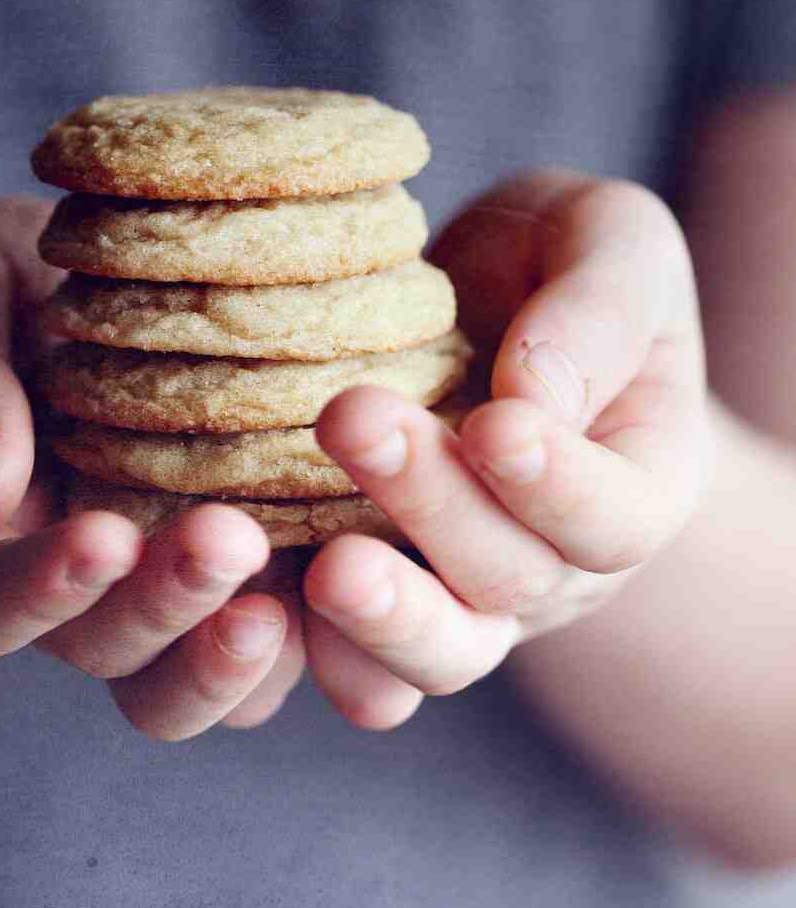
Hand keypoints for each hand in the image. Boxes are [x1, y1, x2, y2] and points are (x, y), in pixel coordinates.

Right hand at [0, 198, 304, 738]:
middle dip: (165, 609)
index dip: (40, 588)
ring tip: (293, 596)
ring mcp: (156, 595)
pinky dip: (318, 635)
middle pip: (105, 655)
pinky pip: (279, 642)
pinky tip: (365, 569)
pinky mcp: (244, 578)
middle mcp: (66, 596)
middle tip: (229, 538)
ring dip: (237, 658)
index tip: (103, 535)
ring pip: (190, 684)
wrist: (70, 288)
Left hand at [301, 173, 710, 729]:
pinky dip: (315, 652)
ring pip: (439, 654)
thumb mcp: (610, 241)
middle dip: (432, 505)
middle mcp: (562, 565)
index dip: (559, 485)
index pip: (615, 518)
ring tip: (326, 568)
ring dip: (381, 617)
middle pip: (510, 579)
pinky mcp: (380, 600)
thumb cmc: (561, 256)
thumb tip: (533, 398)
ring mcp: (470, 597)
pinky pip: (357, 666)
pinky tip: (266, 605)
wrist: (485, 293)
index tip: (494, 423)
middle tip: (352, 420)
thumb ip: (596, 312)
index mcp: (641, 481)